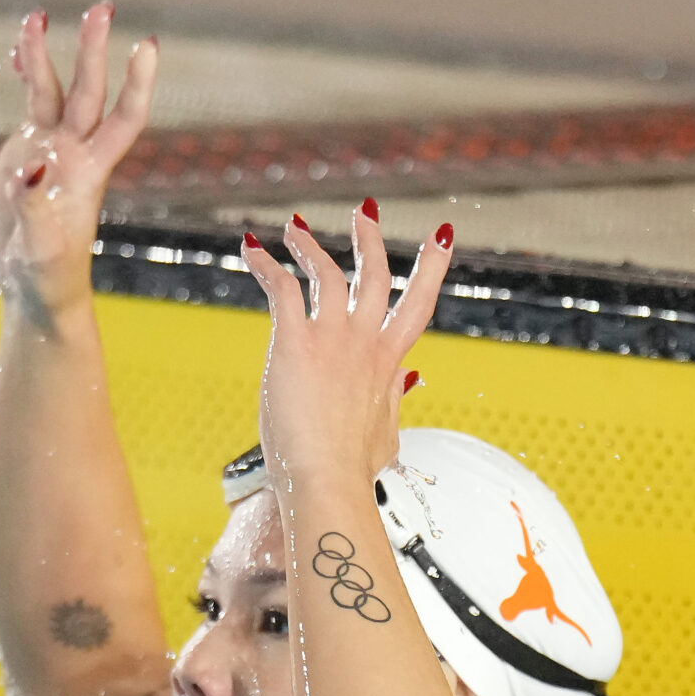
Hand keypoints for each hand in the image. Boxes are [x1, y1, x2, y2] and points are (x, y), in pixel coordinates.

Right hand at [0, 1, 158, 329]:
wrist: (36, 287)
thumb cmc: (48, 277)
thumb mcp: (42, 249)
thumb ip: (37, 208)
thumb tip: (31, 166)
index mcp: (91, 171)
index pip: (124, 117)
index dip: (136, 83)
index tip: (146, 46)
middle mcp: (76, 151)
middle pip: (89, 91)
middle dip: (94, 50)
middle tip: (102, 7)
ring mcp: (51, 148)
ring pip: (52, 90)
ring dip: (45, 54)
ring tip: (35, 15)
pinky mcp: (26, 152)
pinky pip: (29, 104)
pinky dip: (25, 76)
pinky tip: (18, 49)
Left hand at [241, 207, 455, 486]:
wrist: (329, 481)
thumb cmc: (354, 470)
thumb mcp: (386, 434)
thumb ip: (393, 399)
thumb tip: (409, 378)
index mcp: (388, 362)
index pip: (417, 304)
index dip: (431, 267)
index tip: (441, 235)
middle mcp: (364, 342)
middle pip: (375, 275)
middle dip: (370, 239)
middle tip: (365, 214)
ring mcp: (331, 340)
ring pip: (327, 273)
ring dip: (310, 245)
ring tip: (294, 229)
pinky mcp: (294, 344)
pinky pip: (281, 288)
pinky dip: (266, 263)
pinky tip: (253, 248)